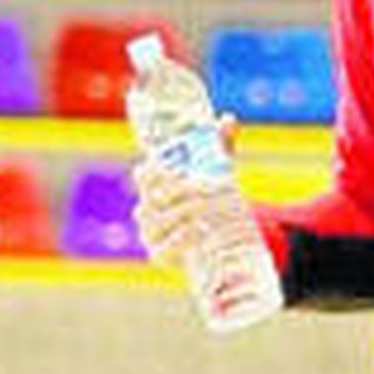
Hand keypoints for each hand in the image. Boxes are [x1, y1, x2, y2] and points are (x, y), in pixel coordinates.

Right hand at [131, 116, 237, 263]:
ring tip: (204, 208)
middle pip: (153, 198)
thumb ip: (220, 146)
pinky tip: (197, 230)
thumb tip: (229, 119)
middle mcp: (147, 210)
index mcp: (153, 188)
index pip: (144, 176)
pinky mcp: (161, 255)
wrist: (213, 241)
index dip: (154, 170)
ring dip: (180, 214)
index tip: (175, 166)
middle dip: (177, 192)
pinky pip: (164, 248)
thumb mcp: (217, 172)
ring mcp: (152, 234)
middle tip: (204, 188)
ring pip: (157, 221)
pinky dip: (180, 239)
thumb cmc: (210, 199)